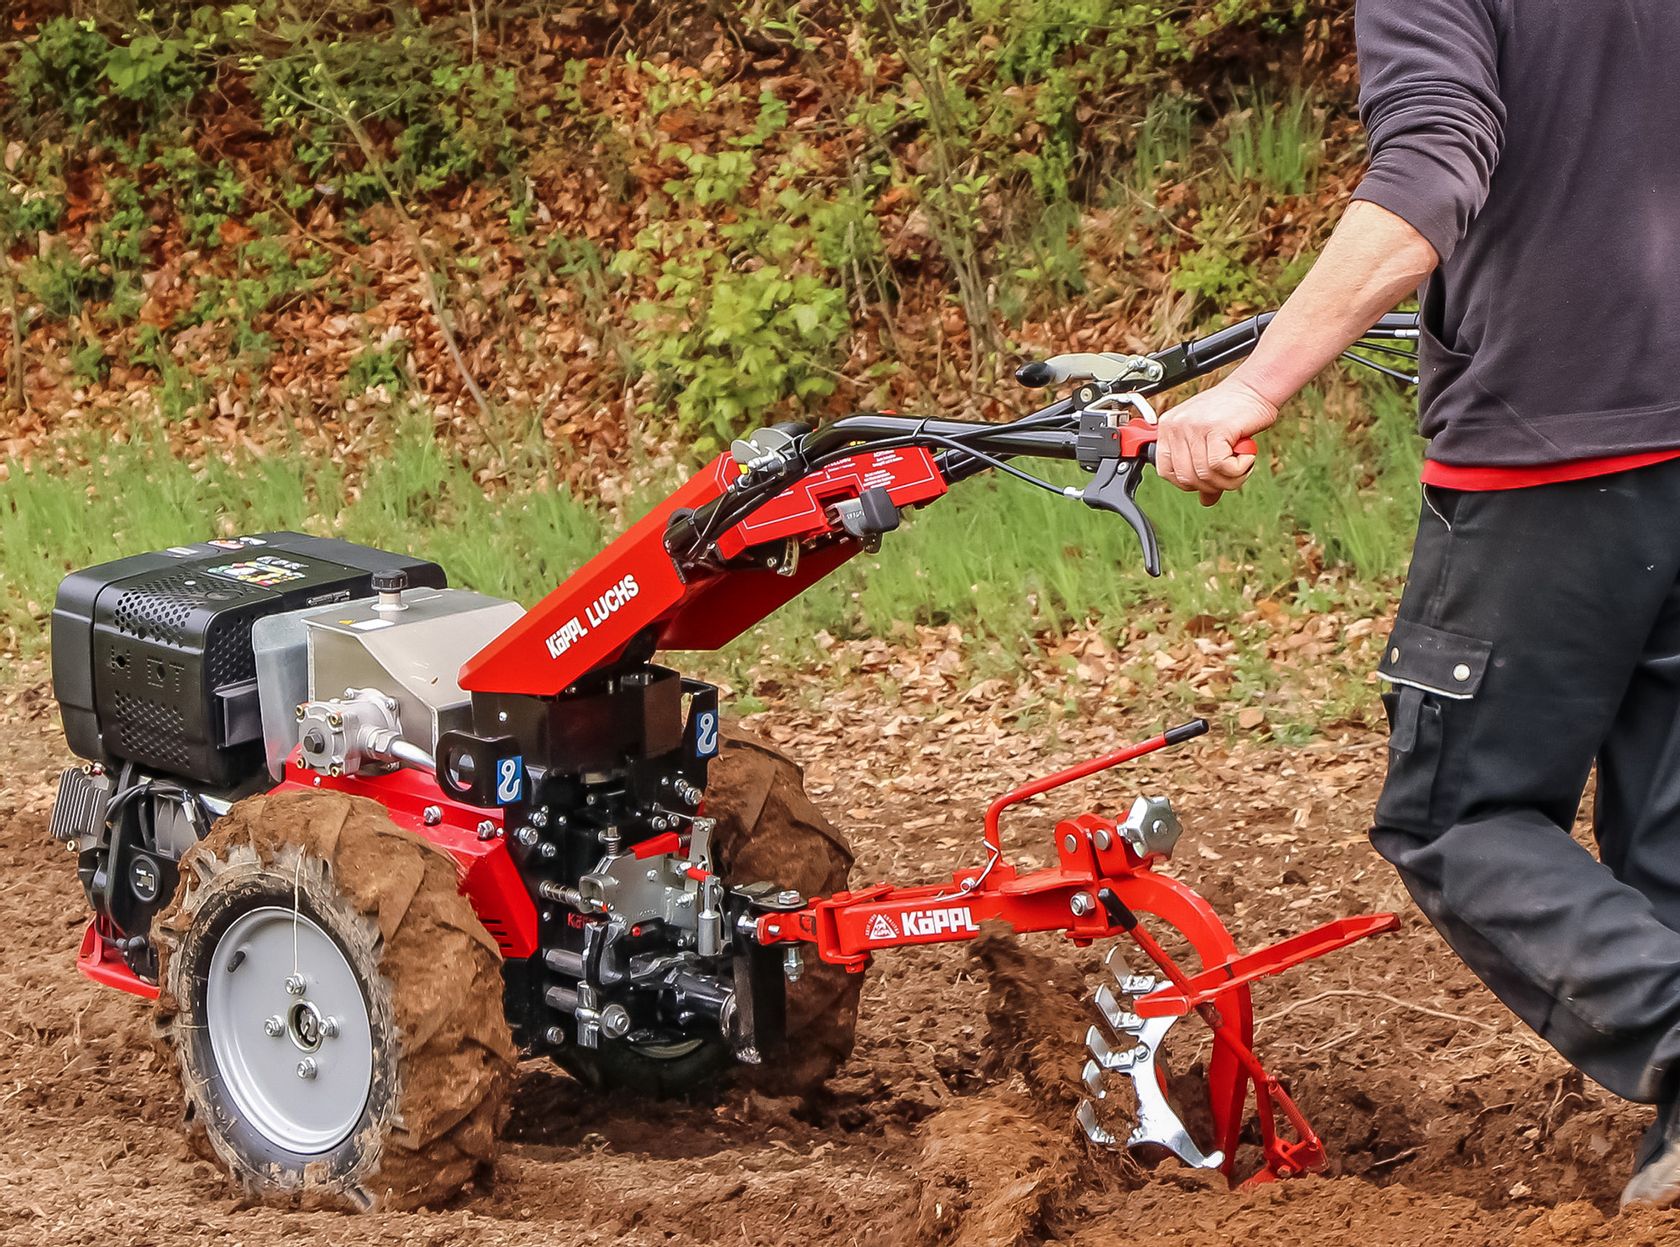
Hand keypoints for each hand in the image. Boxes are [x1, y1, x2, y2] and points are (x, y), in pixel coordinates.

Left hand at [1153, 375, 1277, 505]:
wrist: (1253, 389)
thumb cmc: (1232, 413)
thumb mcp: (1210, 441)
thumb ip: (1204, 469)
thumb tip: (1206, 500)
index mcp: (1168, 429)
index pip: (1166, 472)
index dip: (1188, 483)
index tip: (1208, 480)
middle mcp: (1176, 427)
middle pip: (1186, 478)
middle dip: (1213, 485)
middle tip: (1232, 475)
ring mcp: (1193, 426)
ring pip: (1204, 475)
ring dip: (1230, 479)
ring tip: (1242, 466)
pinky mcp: (1214, 428)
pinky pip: (1220, 466)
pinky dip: (1238, 469)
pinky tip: (1246, 458)